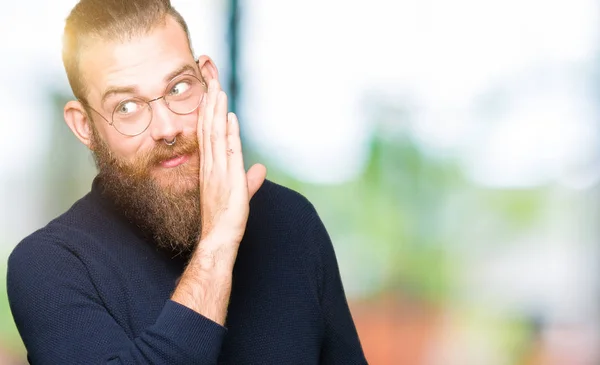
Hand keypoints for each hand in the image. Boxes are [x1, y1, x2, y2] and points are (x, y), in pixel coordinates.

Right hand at [196, 79, 266, 267]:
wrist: (218, 238)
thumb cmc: (225, 219)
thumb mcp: (239, 194)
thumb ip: (250, 180)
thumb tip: (260, 170)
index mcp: (209, 168)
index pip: (206, 134)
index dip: (207, 113)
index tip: (208, 94)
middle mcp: (210, 166)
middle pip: (207, 128)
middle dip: (209, 103)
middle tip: (209, 80)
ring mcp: (218, 171)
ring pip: (214, 134)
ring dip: (216, 111)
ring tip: (216, 89)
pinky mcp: (229, 178)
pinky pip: (228, 150)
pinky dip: (229, 132)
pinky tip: (230, 117)